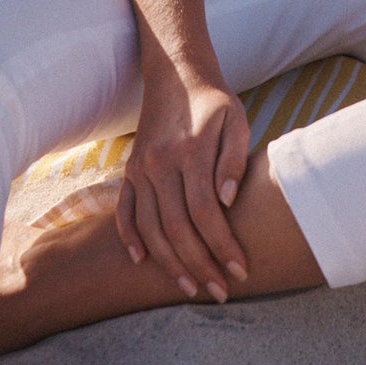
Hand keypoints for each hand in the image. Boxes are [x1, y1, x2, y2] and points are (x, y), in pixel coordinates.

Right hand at [115, 62, 249, 301]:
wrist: (176, 72)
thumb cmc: (215, 100)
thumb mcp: (237, 120)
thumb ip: (233, 160)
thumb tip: (228, 202)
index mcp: (189, 151)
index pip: (206, 213)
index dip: (223, 246)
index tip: (240, 270)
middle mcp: (159, 162)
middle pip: (177, 228)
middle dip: (200, 265)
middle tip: (220, 292)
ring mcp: (140, 167)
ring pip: (150, 227)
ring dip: (169, 262)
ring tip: (190, 287)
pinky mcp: (130, 168)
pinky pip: (124, 209)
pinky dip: (129, 236)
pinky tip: (140, 261)